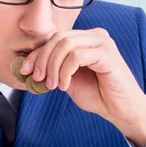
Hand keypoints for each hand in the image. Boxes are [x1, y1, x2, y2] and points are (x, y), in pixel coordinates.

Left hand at [20, 28, 145, 146]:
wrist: (120, 110)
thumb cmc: (97, 94)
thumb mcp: (67, 79)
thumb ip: (53, 68)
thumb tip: (29, 65)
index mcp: (85, 39)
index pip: (54, 37)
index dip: (37, 53)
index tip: (25, 70)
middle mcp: (94, 36)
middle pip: (58, 38)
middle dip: (42, 59)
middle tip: (38, 78)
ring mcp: (102, 43)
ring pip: (65, 45)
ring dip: (53, 67)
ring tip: (53, 85)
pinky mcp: (107, 54)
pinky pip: (76, 56)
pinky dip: (65, 71)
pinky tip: (64, 85)